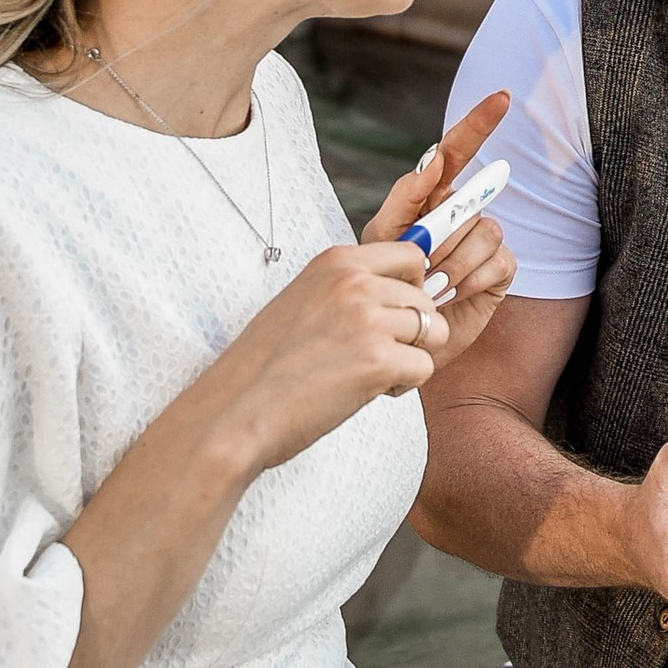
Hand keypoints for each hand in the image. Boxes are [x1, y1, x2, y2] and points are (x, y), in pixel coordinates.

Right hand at [187, 239, 454, 483]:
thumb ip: (347, 290)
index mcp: (336, 262)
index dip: (413, 287)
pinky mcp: (378, 360)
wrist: (234, 412)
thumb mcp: (303, 301)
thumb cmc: (264, 367)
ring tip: (372, 373)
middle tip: (373, 355)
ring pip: (433, 332)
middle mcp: (355, 282)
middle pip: (425, 299)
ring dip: (410, 357)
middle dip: (411, 332)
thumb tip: (400, 294)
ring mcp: (368, 319)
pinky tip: (367, 391)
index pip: (411, 255)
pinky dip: (403, 386)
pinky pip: (424, 368)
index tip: (397, 314)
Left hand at [363, 91, 516, 374]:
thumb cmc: (385, 286)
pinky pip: (497, 260)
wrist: (399, 338)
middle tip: (420, 263)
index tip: (502, 97)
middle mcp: (464, 212)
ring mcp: (485, 239)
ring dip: (451, 264)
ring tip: (428, 288)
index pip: (459, 150)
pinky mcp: (501, 269)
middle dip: (444, 233)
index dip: (480, 122)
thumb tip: (433, 159)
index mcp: (432, 196)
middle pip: (471, 200)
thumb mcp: (380, 241)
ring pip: (484, 232)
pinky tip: (451, 296)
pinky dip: (471, 281)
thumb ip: (404, 199)